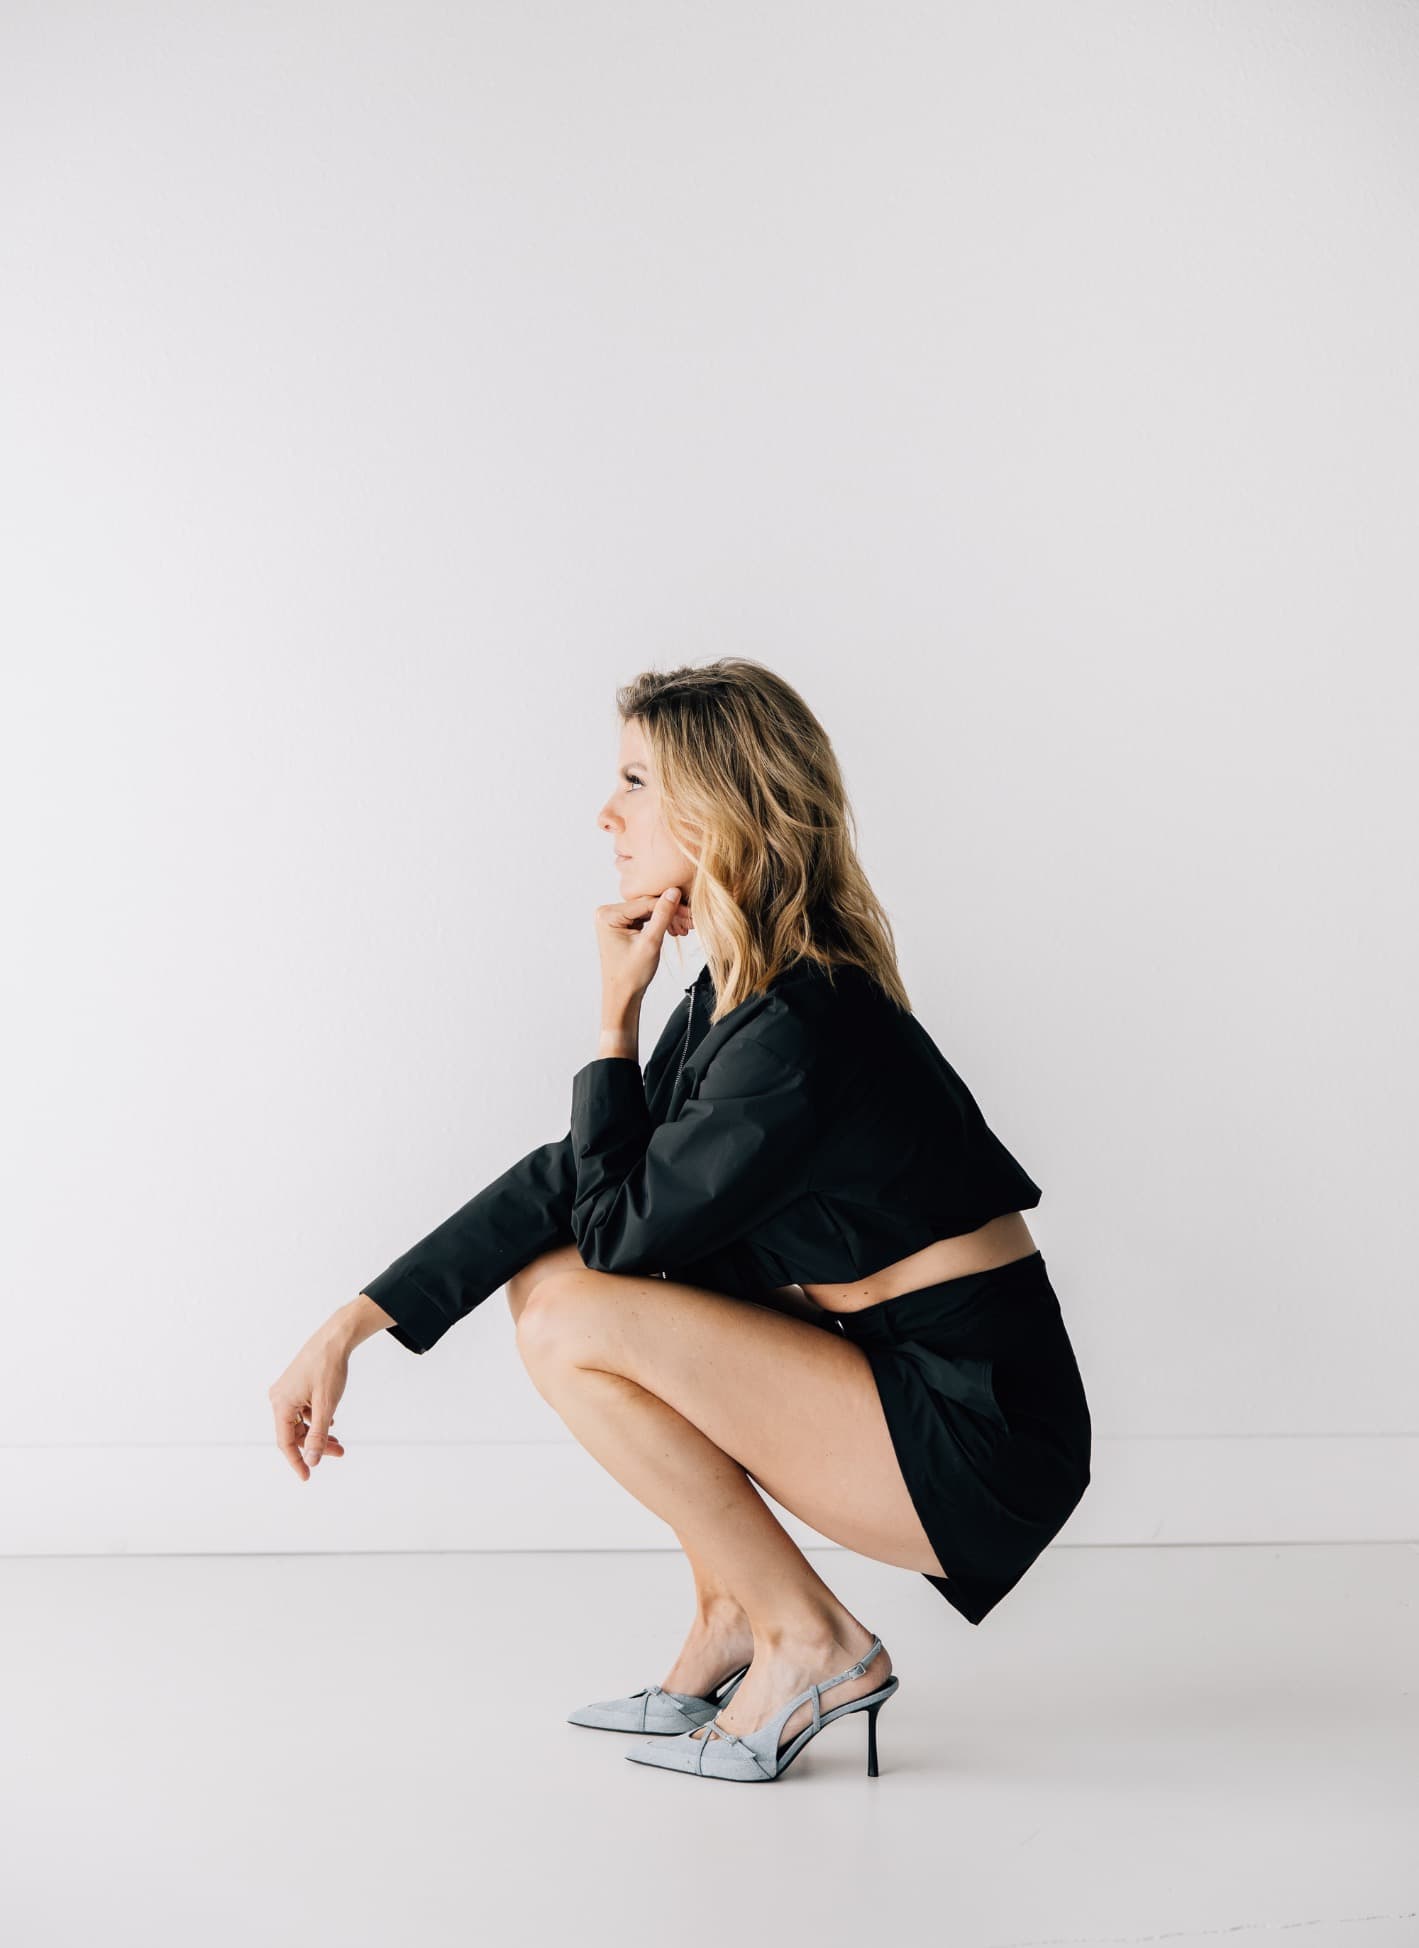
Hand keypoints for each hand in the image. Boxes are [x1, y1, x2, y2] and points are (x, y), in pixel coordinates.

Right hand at [268, 1326, 351, 1480]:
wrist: (334, 1339)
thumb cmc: (328, 1367)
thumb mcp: (326, 1405)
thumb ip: (318, 1435)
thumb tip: (312, 1459)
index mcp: (281, 1404)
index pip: (286, 1442)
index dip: (296, 1461)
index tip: (307, 1477)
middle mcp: (279, 1398)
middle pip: (295, 1433)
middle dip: (316, 1446)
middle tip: (339, 1452)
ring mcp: (286, 1392)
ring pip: (301, 1423)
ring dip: (318, 1434)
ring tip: (338, 1442)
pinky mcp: (295, 1387)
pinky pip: (303, 1412)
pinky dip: (317, 1420)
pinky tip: (331, 1424)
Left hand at [593, 885, 691, 1002]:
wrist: (622, 995)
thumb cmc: (631, 975)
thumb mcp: (650, 943)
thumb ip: (662, 915)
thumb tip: (673, 892)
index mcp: (608, 915)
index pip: (645, 903)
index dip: (671, 905)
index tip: (691, 910)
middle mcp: (607, 913)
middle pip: (646, 905)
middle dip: (670, 912)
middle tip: (692, 919)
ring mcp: (614, 919)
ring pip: (648, 911)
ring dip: (667, 917)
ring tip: (686, 926)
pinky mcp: (621, 925)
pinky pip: (644, 917)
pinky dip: (659, 923)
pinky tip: (675, 928)